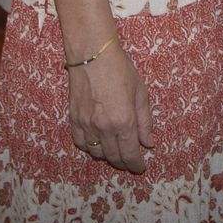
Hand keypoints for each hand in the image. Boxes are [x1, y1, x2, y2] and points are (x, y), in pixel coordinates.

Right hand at [68, 44, 154, 172]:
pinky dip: (90, 148)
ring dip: (108, 156)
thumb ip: (145, 121)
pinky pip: (81, 144)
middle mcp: (104, 128)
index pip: (130, 154)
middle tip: (130, 162)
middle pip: (114, 157)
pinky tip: (98, 143)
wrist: (92, 54)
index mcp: (124, 121)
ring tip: (116, 152)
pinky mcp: (74, 120)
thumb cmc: (120, 69)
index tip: (141, 168)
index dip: (136, 165)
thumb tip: (148, 143)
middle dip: (124, 163)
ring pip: (97, 153)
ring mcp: (86, 125)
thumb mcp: (140, 93)